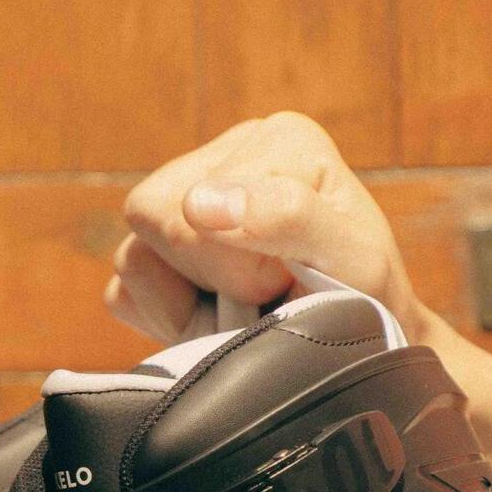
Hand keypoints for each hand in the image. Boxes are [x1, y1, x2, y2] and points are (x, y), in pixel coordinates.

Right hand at [107, 112, 426, 341]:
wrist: (366, 350)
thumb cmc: (368, 301)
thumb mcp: (354, 261)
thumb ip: (288, 216)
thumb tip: (196, 203)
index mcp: (277, 141)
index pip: (188, 206)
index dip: (233, 267)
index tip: (288, 280)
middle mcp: (226, 157)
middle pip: (150, 217)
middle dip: (206, 279)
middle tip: (266, 297)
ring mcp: (186, 203)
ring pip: (133, 259)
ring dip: (187, 305)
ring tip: (247, 308)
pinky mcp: (162, 256)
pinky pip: (123, 292)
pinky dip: (167, 320)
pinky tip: (218, 317)